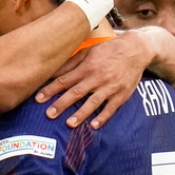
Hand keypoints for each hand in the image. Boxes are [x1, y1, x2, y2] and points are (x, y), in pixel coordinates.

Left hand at [35, 30, 149, 127]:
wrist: (136, 49)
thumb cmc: (109, 50)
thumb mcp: (89, 51)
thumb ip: (71, 62)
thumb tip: (53, 70)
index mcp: (87, 66)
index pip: (65, 80)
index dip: (50, 89)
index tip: (38, 98)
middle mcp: (97, 77)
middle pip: (76, 92)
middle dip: (61, 104)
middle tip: (49, 114)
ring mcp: (110, 87)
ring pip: (93, 102)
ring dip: (81, 113)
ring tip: (69, 124)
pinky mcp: (121, 95)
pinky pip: (111, 108)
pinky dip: (103, 117)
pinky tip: (94, 125)